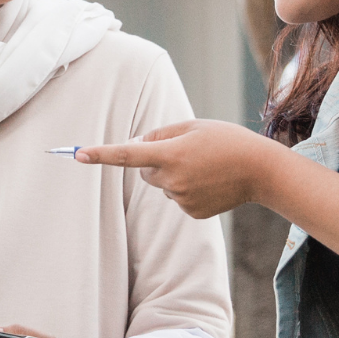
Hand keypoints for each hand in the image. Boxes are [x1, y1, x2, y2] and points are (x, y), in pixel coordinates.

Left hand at [75, 119, 276, 217]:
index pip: (127, 154)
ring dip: (174, 174)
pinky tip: (209, 182)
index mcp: (171, 154)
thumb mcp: (194, 126)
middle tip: (185, 152)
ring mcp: (181, 198)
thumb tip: (137, 144)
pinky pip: (177, 197)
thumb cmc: (227, 141)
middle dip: (156, 160)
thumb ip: (161, 133)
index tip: (77, 154)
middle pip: (144, 170)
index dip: (101, 154)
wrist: (260, 170)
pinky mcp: (191, 211)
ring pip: (162, 185)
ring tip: (204, 166)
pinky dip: (187, 189)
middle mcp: (172, 179)